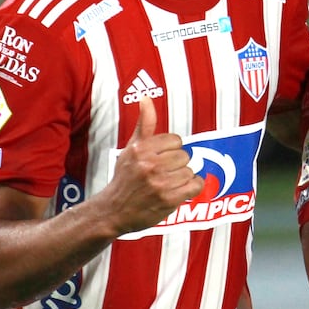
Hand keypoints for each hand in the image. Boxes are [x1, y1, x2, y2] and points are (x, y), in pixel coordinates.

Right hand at [103, 96, 203, 234]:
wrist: (113, 211)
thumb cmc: (125, 177)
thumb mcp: (131, 148)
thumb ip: (144, 124)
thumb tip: (145, 97)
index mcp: (140, 149)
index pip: (176, 140)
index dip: (171, 150)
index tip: (161, 158)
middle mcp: (149, 165)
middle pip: (185, 156)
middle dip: (177, 165)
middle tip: (163, 173)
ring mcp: (159, 183)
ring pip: (190, 171)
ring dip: (183, 178)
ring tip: (167, 184)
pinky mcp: (168, 199)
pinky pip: (195, 185)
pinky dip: (192, 188)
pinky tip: (179, 191)